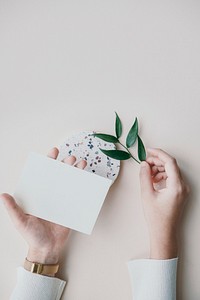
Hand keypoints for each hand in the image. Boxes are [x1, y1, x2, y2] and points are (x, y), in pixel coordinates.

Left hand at [1, 147, 86, 264]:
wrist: (47, 249)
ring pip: (70, 182)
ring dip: (76, 172)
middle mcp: (50, 194)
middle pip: (59, 175)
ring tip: (82, 164)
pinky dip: (83, 186)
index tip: (54, 152)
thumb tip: (3, 195)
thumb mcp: (20, 222)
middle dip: (65, 164)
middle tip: (71, 158)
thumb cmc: (32, 236)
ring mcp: (61, 200)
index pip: (43, 174)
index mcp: (38, 194)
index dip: (48, 162)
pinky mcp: (71, 207)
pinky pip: (78, 195)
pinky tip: (88, 179)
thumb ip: (13, 209)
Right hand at [139, 148, 189, 258]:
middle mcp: (183, 186)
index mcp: (177, 186)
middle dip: (157, 162)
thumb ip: (144, 176)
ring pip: (171, 171)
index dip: (158, 154)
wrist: (164, 232)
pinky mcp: (180, 193)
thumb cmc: (156, 217)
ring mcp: (183, 190)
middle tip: (144, 163)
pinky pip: (172, 178)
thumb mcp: (147, 195)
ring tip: (147, 174)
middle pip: (171, 165)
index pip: (170, 162)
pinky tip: (153, 180)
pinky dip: (162, 176)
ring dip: (159, 169)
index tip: (148, 150)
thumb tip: (144, 164)